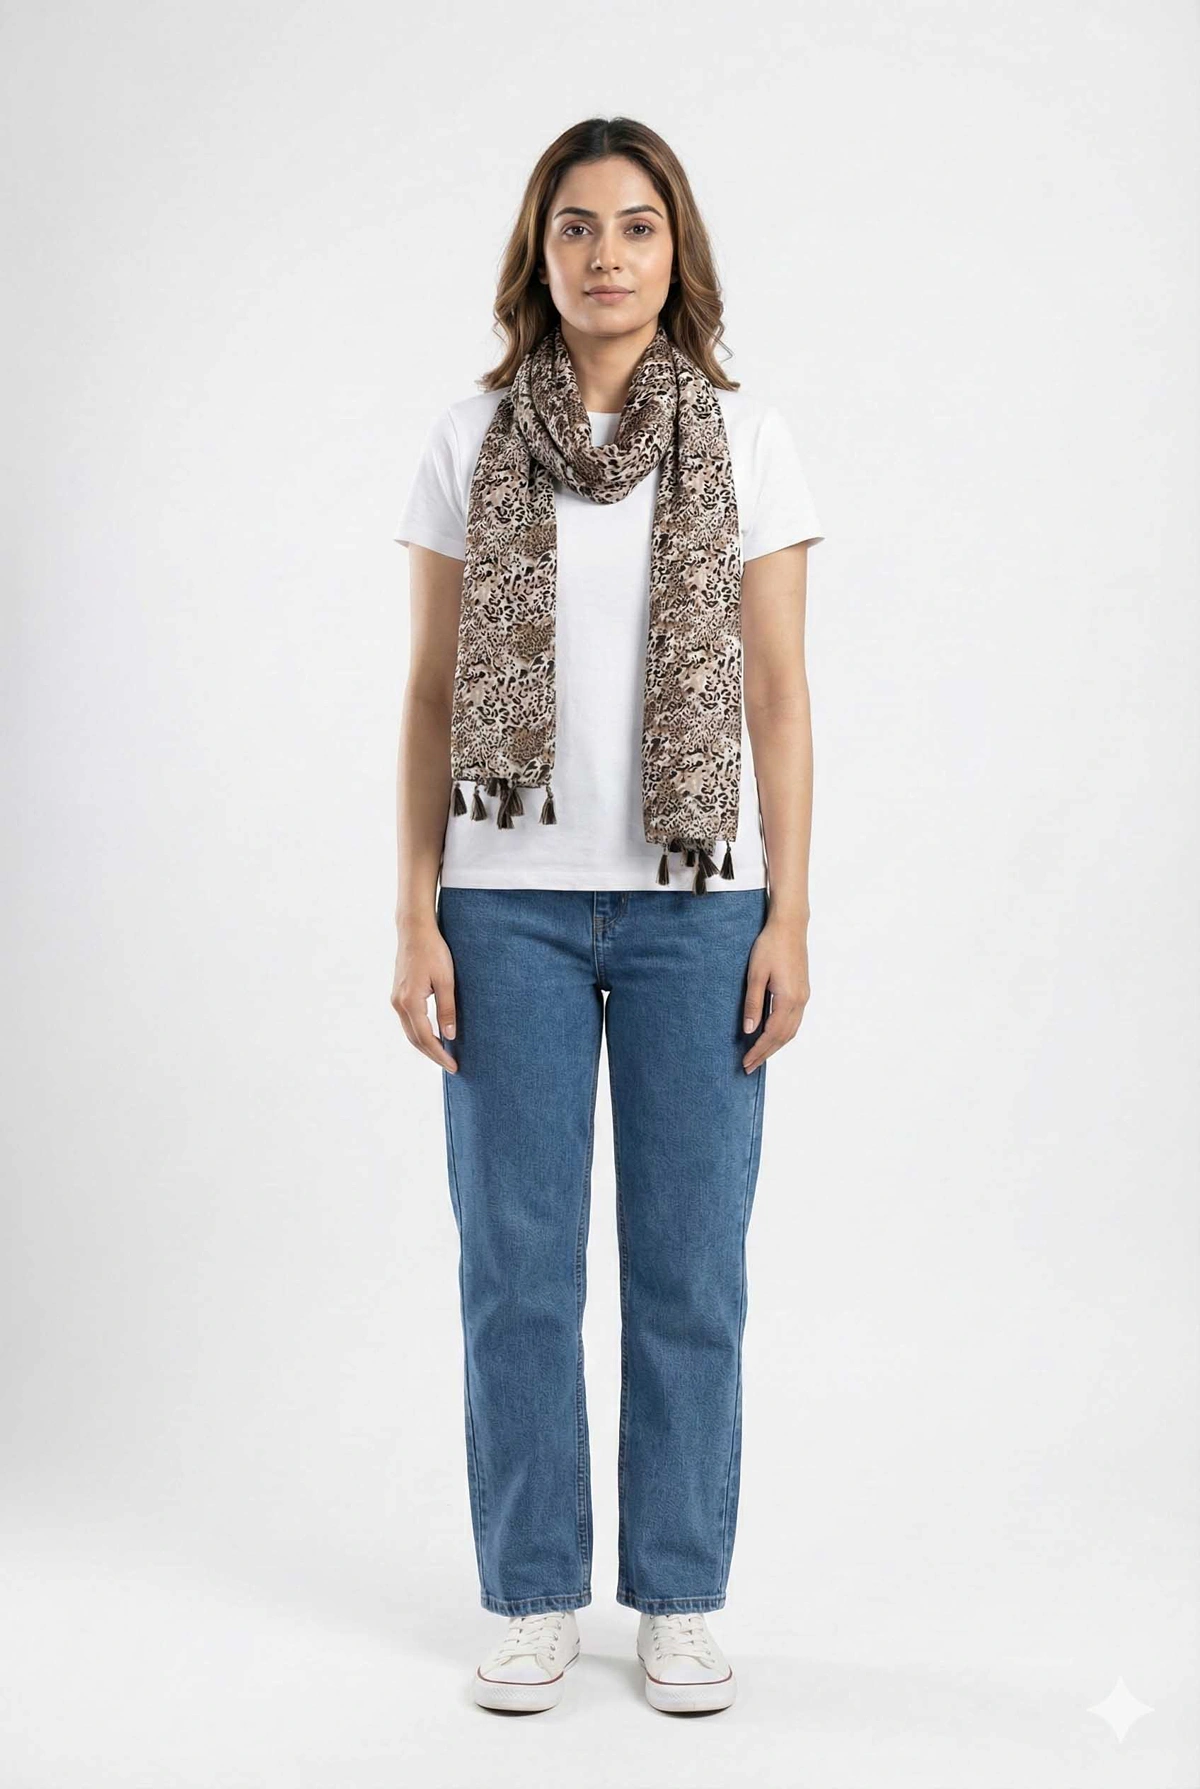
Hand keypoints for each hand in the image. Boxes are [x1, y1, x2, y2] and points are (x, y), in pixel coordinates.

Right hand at [391, 915, 457, 1071]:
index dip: (439, 1054)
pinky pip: (409, 1021)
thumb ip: (447, 1009)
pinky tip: (433, 1035)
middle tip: (451, 1066)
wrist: (414, 931)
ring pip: (410, 1031)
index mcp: (410, 1001)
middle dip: (433, 1054)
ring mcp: (396, 998)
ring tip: (444, 1055)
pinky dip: (420, 1033)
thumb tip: (449, 1036)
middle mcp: (398, 1003)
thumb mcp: (446, 980)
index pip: (425, 1037)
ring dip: (426, 1045)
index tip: (453, 1066)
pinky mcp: (398, 994)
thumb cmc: (433, 951)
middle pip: (415, 1039)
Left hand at [741, 912, 809, 1072]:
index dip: (759, 1051)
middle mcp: (800, 1001)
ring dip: (776, 1046)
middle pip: (784, 1037)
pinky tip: (772, 1036)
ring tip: (760, 1056)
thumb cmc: (770, 946)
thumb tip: (749, 1030)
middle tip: (749, 1066)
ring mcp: (804, 997)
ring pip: (791, 1031)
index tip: (746, 1062)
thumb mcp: (755, 974)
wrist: (790, 926)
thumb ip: (753, 1003)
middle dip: (766, 1053)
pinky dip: (783, 1034)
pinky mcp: (802, 991)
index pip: (772, 1034)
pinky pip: (794, 1021)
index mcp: (788, 999)